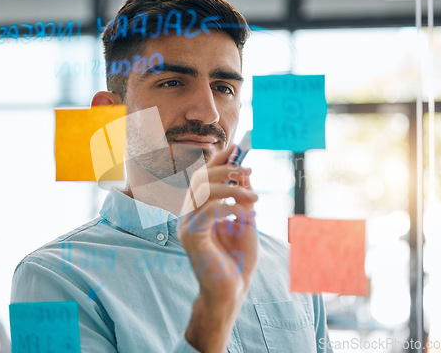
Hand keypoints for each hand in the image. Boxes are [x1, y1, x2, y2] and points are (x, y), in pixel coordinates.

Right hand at [177, 145, 258, 351]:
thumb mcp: (245, 222)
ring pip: (202, 190)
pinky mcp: (190, 237)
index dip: (219, 159)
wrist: (232, 292)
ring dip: (231, 188)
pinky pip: (207, 211)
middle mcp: (189, 213)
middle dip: (225, 169)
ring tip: (253, 197)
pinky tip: (243, 215)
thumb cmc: (238, 259)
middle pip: (200, 178)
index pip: (205, 176)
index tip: (238, 147)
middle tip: (248, 170)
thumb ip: (242, 199)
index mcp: (199, 208)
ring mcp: (186, 225)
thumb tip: (244, 173)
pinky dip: (227, 208)